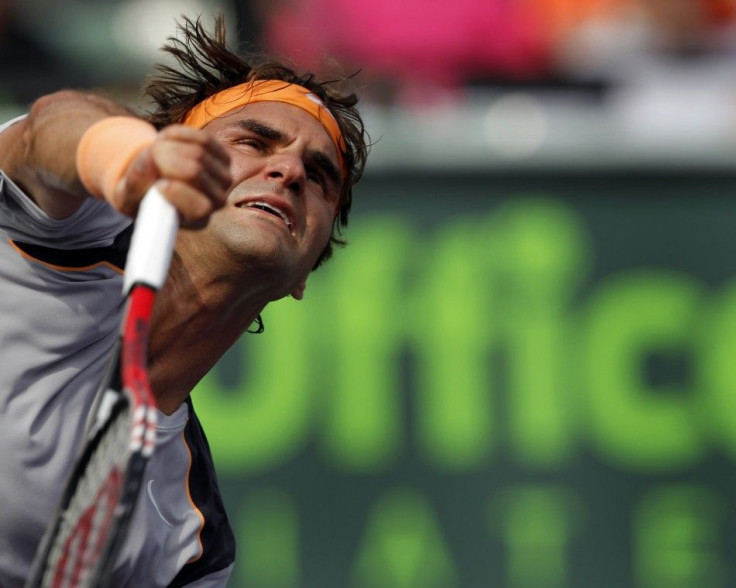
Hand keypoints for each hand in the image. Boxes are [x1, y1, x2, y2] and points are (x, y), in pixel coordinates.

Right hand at [112, 125, 231, 228]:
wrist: (155, 180)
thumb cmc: (141, 195)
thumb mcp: (128, 196)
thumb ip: (137, 184)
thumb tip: (150, 160)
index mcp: (197, 220)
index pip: (200, 208)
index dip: (178, 193)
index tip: (159, 185)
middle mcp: (216, 202)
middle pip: (195, 172)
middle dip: (165, 159)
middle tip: (149, 155)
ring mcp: (223, 179)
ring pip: (199, 152)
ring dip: (169, 145)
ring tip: (155, 150)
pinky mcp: (223, 158)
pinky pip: (203, 139)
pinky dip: (180, 135)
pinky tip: (165, 139)